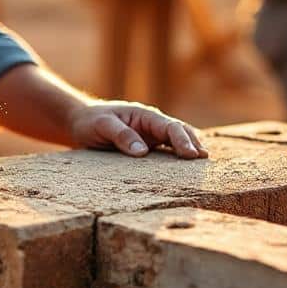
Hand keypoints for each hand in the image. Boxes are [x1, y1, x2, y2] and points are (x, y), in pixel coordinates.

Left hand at [68, 102, 207, 159]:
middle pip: (180, 132)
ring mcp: (152, 136)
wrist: (82, 123)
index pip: (170, 127)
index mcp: (145, 115)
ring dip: (190, 151)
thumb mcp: (102, 126)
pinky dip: (178, 159)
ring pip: (177, 142)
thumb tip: (143, 152)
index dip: (183, 140)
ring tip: (202, 167)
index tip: (191, 155)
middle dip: (193, 145)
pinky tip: (186, 172)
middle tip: (204, 162)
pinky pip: (167, 152)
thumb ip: (121, 135)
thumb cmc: (91, 122)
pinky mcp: (149, 147)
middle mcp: (152, 125)